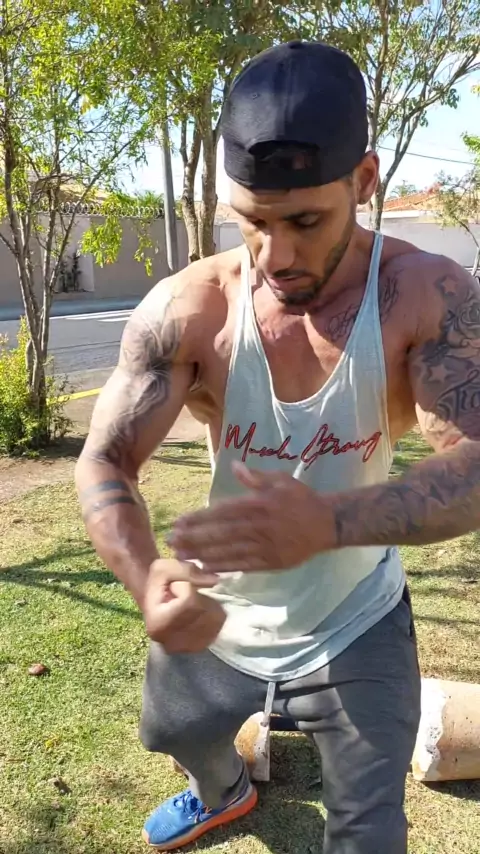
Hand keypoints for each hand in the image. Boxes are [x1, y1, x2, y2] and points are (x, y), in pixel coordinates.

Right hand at [143, 559, 225, 652]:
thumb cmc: (159, 584)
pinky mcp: (200, 648)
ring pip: (214, 618)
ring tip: (192, 604)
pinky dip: (213, 614)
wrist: (156, 604)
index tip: (173, 588)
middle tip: (184, 595)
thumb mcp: (163, 567)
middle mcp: (171, 643)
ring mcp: (187, 649)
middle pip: (203, 610)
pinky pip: (219, 625)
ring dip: (208, 604)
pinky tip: (200, 613)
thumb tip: (214, 581)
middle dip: (198, 596)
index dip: (185, 586)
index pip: (188, 600)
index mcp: (157, 624)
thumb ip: (187, 570)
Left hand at [168, 462, 334, 572]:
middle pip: (220, 534)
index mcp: (260, 505)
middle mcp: (259, 527)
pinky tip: (205, 567)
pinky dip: (223, 567)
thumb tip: (234, 465)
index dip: (199, 519)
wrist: (328, 524)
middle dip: (193, 538)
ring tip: (181, 555)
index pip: (222, 512)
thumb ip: (256, 476)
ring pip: (228, 552)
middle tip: (171, 540)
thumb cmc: (302, 499)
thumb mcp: (281, 480)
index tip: (180, 522)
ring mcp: (265, 547)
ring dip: (202, 554)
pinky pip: (242, 566)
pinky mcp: (270, 563)